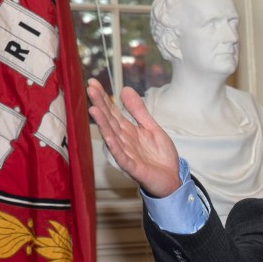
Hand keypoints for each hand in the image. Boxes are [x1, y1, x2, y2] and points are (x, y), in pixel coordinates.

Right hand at [86, 79, 180, 197]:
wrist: (172, 179)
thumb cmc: (160, 156)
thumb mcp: (152, 128)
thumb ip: (138, 111)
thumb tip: (125, 89)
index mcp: (128, 131)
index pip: (113, 112)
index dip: (104, 98)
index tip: (93, 82)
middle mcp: (124, 141)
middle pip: (110, 121)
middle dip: (100, 105)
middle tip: (90, 88)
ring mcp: (127, 154)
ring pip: (113, 137)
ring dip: (103, 124)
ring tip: (93, 109)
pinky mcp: (133, 168)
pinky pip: (123, 157)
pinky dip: (116, 148)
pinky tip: (109, 138)